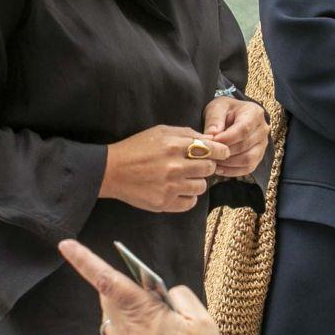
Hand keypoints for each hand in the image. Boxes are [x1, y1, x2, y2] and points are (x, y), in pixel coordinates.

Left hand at [59, 239, 228, 334]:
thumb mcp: (203, 324)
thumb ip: (182, 297)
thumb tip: (167, 293)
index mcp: (139, 313)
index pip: (105, 279)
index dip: (83, 260)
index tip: (65, 245)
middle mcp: (122, 331)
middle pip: (112, 298)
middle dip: (126, 290)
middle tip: (157, 298)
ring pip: (119, 321)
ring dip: (135, 316)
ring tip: (167, 330)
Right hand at [103, 125, 228, 213]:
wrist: (111, 171)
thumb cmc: (136, 148)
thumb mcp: (160, 132)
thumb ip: (185, 134)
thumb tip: (209, 138)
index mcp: (174, 145)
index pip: (211, 149)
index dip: (221, 151)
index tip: (223, 153)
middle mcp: (174, 166)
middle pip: (209, 168)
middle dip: (207, 166)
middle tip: (197, 165)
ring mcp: (170, 187)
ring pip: (201, 187)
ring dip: (197, 182)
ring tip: (185, 178)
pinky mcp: (164, 203)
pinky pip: (190, 203)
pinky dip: (188, 197)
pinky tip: (179, 190)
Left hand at [202, 95, 269, 177]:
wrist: (232, 116)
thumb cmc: (224, 111)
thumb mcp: (217, 108)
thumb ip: (214, 120)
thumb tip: (212, 136)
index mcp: (254, 113)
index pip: (244, 129)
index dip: (227, 138)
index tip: (212, 142)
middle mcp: (262, 130)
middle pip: (245, 146)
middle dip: (225, 152)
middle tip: (208, 154)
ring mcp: (262, 145)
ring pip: (248, 159)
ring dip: (228, 163)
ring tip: (212, 161)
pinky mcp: (258, 157)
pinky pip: (248, 168)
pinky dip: (232, 171)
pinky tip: (218, 168)